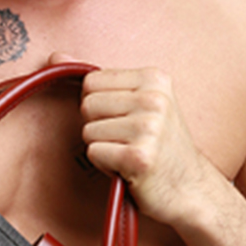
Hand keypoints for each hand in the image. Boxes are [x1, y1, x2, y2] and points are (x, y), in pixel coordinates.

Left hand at [74, 63, 210, 227]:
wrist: (189, 189)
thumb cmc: (160, 147)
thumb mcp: (140, 103)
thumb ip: (100, 81)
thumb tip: (55, 56)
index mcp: (154, 78)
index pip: (91, 81)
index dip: (97, 106)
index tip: (122, 120)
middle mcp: (154, 99)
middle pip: (87, 105)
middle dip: (97, 127)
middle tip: (124, 140)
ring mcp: (148, 127)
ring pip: (88, 131)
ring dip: (102, 148)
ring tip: (128, 154)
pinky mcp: (140, 157)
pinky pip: (94, 153)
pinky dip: (105, 165)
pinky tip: (127, 168)